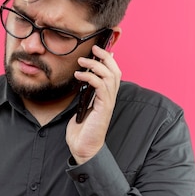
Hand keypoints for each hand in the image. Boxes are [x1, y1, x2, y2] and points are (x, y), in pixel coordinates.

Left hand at [66, 44, 121, 163]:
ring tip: (82, 60)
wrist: (84, 147)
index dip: (109, 59)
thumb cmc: (83, 129)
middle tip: (94, 48)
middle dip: (105, 57)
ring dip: (96, 65)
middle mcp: (110, 98)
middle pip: (115, 71)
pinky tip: (79, 75)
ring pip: (109, 76)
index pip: (114, 73)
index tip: (99, 49)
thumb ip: (86, 93)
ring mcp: (108, 102)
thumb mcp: (83, 105)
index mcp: (106, 96)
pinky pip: (100, 86)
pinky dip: (90, 77)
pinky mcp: (103, 107)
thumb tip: (83, 79)